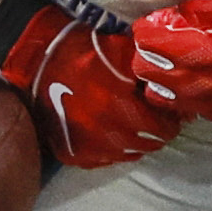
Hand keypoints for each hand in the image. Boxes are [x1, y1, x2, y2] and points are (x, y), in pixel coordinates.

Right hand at [0, 6, 179, 168]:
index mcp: (122, 106)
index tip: (170, 113)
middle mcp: (107, 132)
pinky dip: (111, 150)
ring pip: (127, 154)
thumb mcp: (122, 50)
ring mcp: (88, 147)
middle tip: (156, 121)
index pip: (162, 127)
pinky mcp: (73, 153)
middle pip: (148, 144)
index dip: (170, 119)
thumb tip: (173, 84)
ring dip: (136, 142)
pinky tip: (111, 134)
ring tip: (134, 127)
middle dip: (157, 132)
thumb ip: (149, 68)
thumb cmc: (83, 50)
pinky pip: (103, 160)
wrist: (38, 59)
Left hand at [132, 0, 211, 125]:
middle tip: (162, 44)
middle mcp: (193, 82)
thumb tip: (174, 14)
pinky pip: (186, 107)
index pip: (147, 41)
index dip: (146, 28)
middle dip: (147, 53)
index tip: (155, 23)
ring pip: (158, 95)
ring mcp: (203, 105)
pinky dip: (184, 94)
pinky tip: (201, 82)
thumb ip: (199, 11)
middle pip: (143, 70)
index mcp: (197, 51)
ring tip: (175, 66)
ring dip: (160, 78)